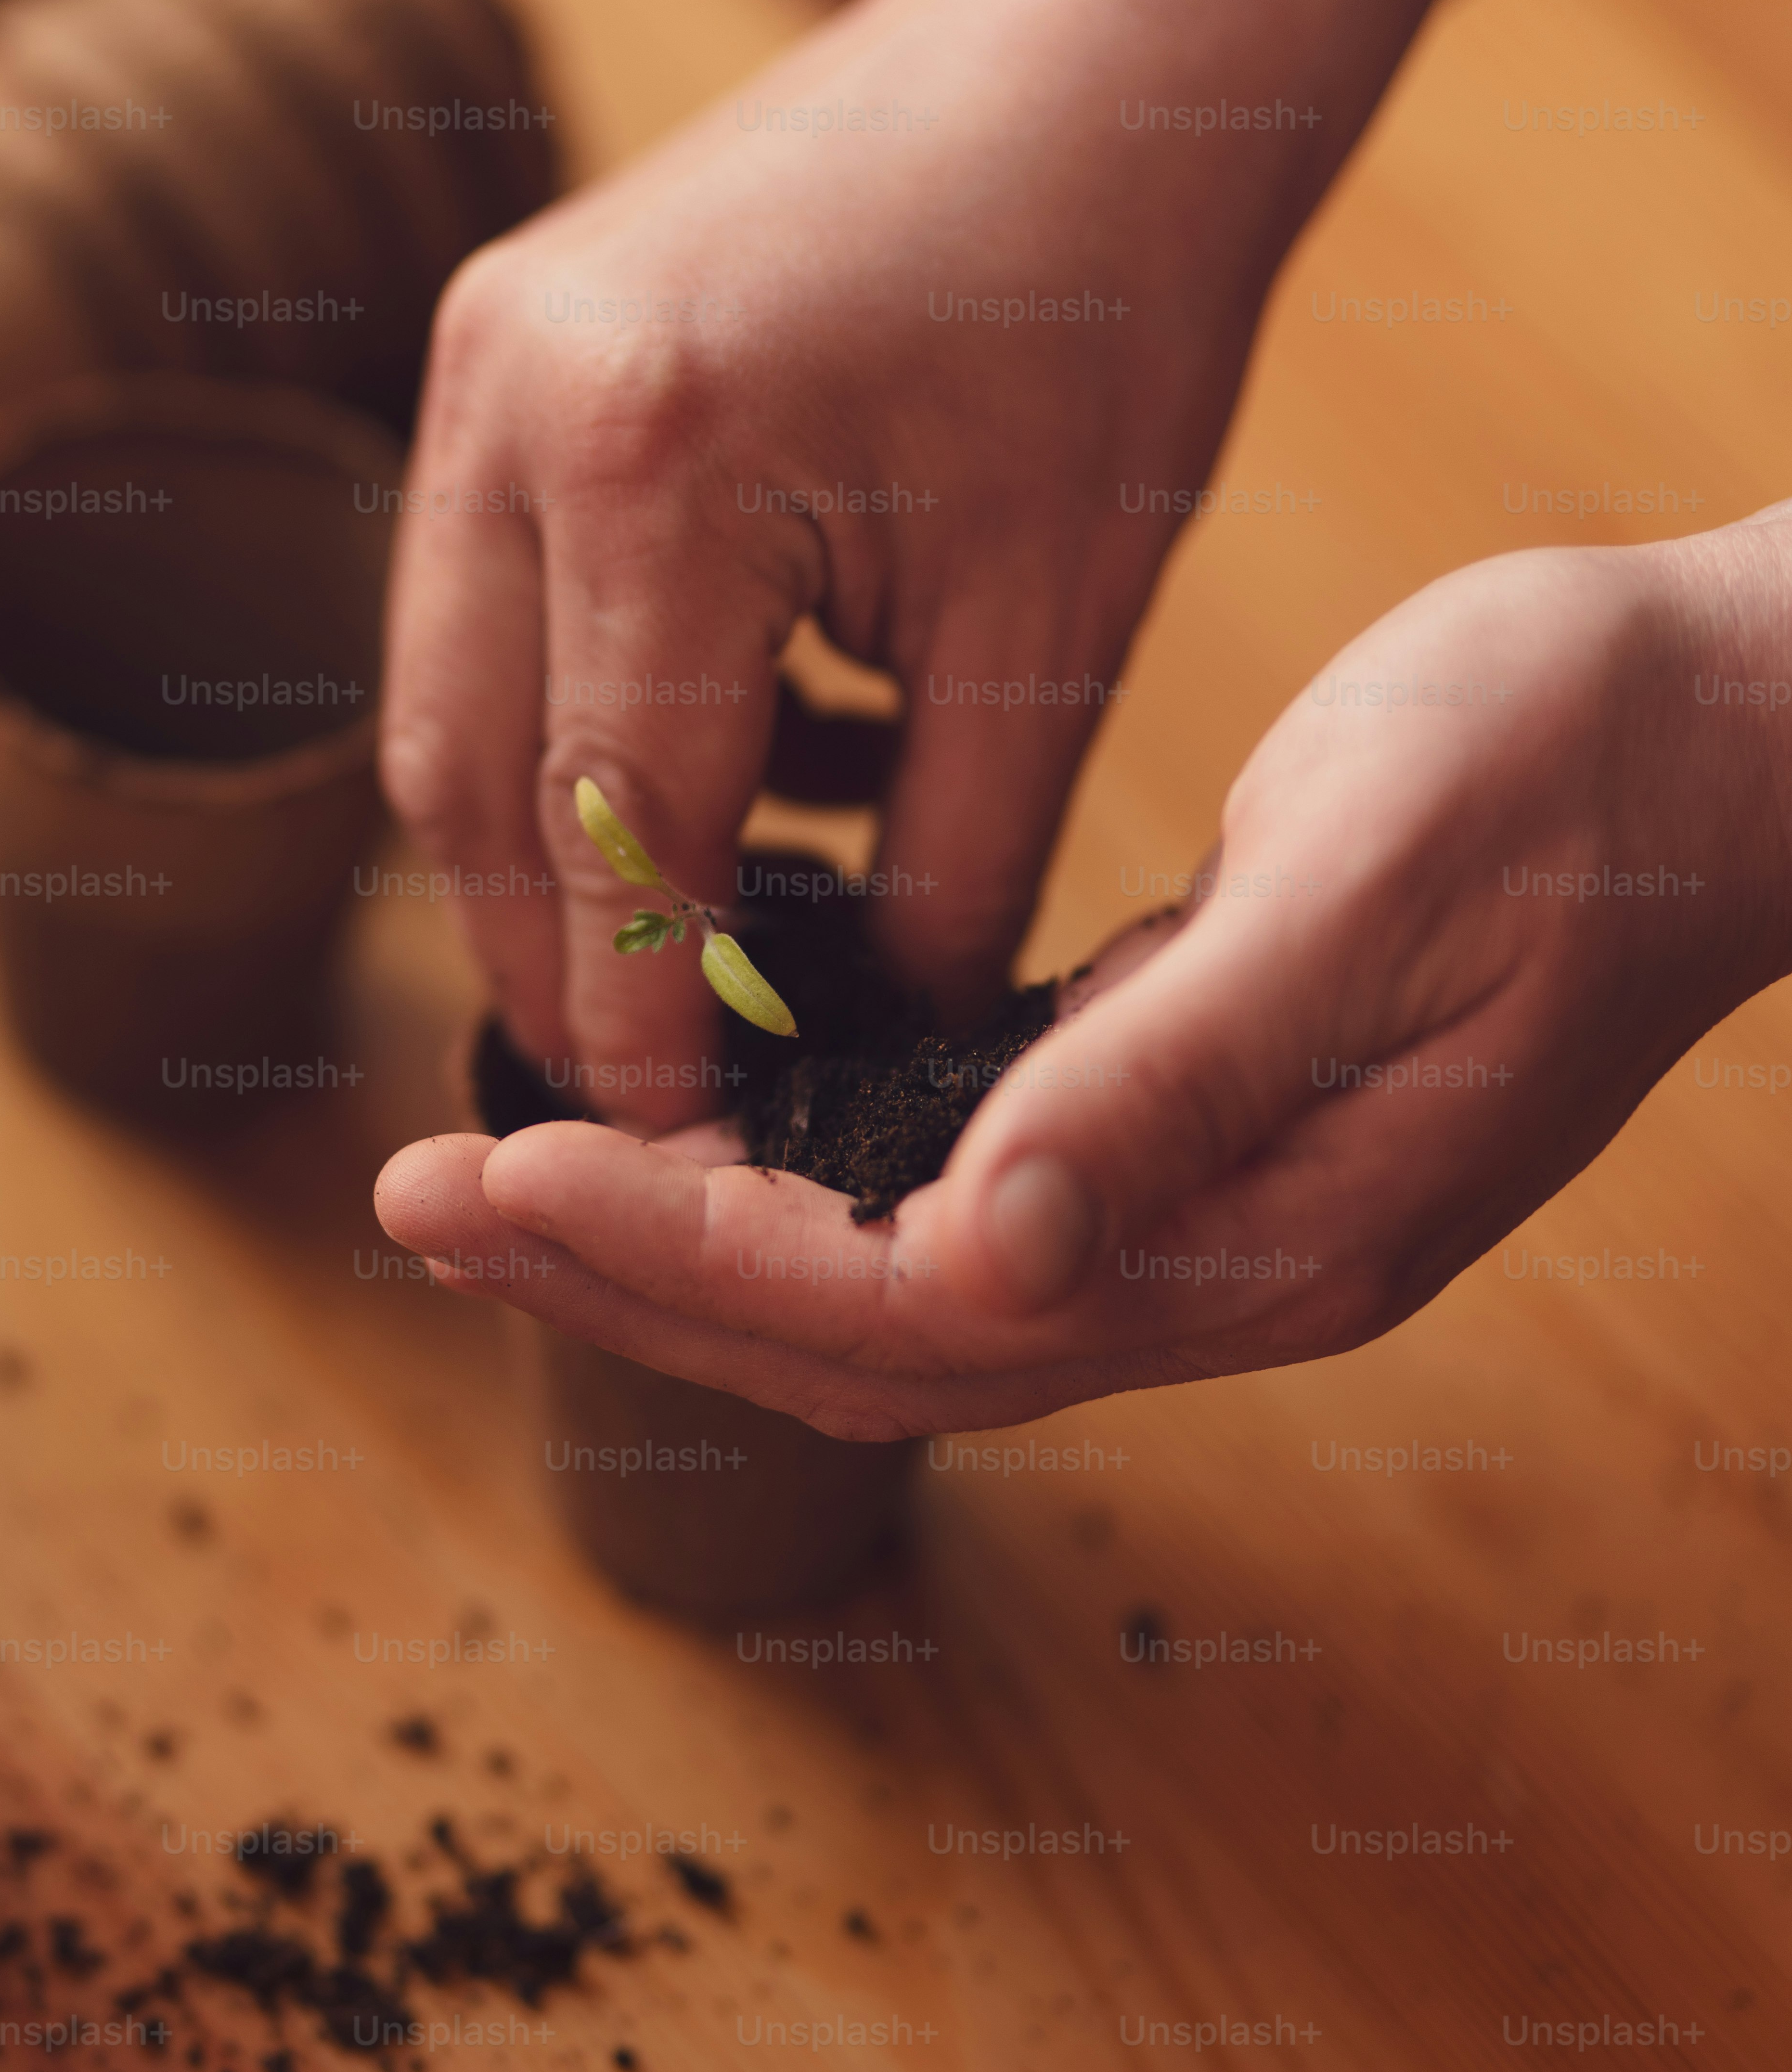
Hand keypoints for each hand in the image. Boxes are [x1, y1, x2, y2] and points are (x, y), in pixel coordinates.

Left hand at [377, 522, 1791, 1434]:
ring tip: (484, 1187)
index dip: (682, 1256)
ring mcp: (1193, 1221)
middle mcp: (1212, 1267)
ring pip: (875, 1294)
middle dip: (623, 1276)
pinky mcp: (1166, 1146)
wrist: (1727, 735)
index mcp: (1262, 1234)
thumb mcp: (1372, 888)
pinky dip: (776, 1195)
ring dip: (674, 1249)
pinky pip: (927, 1219)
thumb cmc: (1571, 768)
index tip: (489, 1180)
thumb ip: (1177, 1078)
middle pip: (858, 1336)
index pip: (900, 1302)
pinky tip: (668, 1137)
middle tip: (411, 1199)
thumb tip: (979, 1246)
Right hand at [383, 0, 1286, 1130]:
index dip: (640, 1013)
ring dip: (554, 857)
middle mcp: (515, 400)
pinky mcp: (485, 354)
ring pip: (447, 708)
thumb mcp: (1058, 619)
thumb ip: (950, 866)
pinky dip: (580, 730)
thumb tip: (875, 1064)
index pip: (610, 821)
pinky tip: (746, 782)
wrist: (1080, 47)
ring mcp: (474, 361)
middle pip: (466, 780)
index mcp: (661, 459)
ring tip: (707, 958)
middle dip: (555, 962)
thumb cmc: (1110, 310)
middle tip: (665, 1097)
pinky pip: (484, 608)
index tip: (689, 1149)